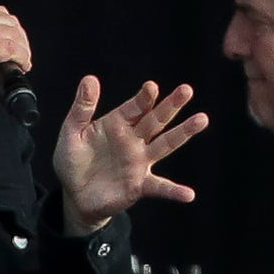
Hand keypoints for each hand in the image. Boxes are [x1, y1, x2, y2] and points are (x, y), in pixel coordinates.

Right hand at [0, 2, 31, 125]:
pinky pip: (9, 47)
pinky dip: (20, 57)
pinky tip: (20, 67)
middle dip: (21, 39)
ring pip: (11, 33)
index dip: (13, 30)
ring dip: (22, 49)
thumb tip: (7, 40)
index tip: (16, 47)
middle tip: (22, 58)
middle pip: (8, 21)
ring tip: (22, 63)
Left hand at [53, 76, 205, 230]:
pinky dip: (174, 191)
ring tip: (202, 119)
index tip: (151, 87)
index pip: (135, 107)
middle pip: (156, 119)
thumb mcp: (72, 132)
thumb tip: (89, 79)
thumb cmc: (73, 160)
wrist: (74, 195)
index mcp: (118, 123)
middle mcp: (134, 139)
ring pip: (165, 144)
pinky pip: (160, 187)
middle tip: (186, 90)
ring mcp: (140, 161)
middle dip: (171, 105)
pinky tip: (189, 194)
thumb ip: (82, 108)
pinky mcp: (139, 185)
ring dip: (183, 133)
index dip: (143, 98)